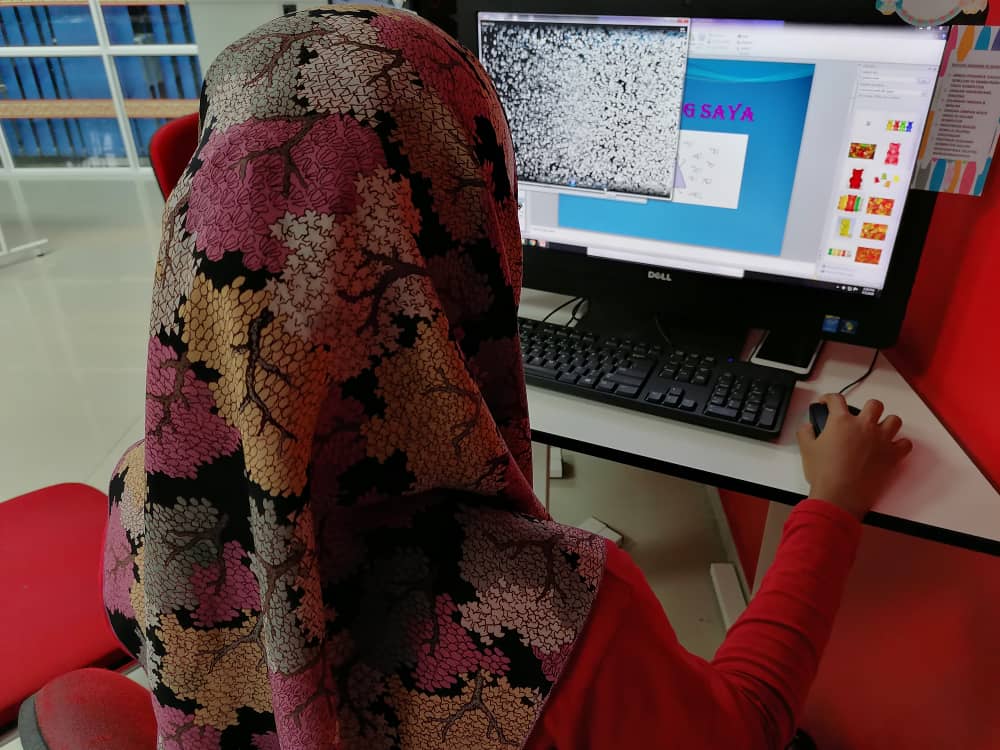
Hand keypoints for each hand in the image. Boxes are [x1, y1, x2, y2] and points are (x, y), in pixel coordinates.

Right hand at [797, 394, 912, 519]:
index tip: (827, 402)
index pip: (836, 399)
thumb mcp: (807, 450)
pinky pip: (905, 444)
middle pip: (874, 404)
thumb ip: (805, 433)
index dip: (829, 398)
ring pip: (894, 420)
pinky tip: (892, 448)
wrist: (839, 496)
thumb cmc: (824, 474)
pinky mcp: (892, 456)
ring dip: (887, 423)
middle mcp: (864, 426)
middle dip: (867, 408)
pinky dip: (900, 445)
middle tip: (860, 418)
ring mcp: (881, 440)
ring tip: (879, 431)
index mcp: (841, 422)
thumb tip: (807, 427)